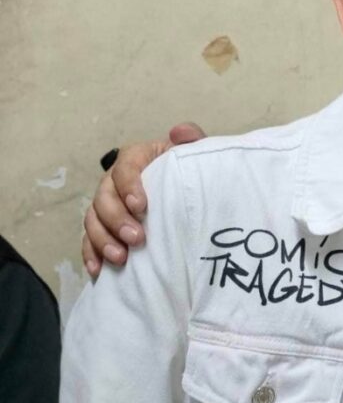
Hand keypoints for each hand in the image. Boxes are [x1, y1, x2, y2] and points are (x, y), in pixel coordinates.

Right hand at [81, 123, 205, 275]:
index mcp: (136, 159)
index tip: (141, 206)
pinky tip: (99, 270)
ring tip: (121, 258)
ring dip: (103, 240)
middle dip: (117, 219)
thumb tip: (180, 132)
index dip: (129, 186)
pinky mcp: (105, 228)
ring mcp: (107, 205)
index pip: (125, 168)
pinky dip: (91, 254)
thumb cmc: (188, 169)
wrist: (186, 190)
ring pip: (93, 220)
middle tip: (136, 238)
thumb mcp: (193, 153)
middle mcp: (114, 181)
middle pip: (104, 197)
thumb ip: (191, 140)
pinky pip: (89, 240)